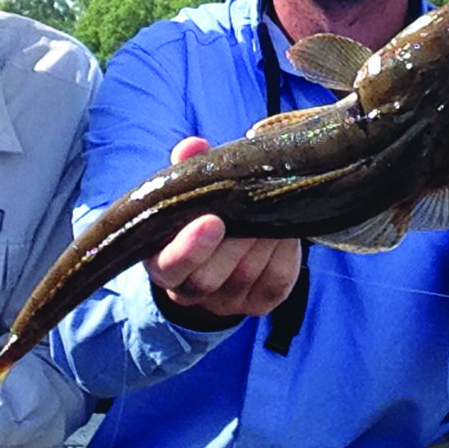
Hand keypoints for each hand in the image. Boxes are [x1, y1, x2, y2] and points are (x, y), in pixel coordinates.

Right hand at [144, 137, 302, 319]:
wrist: (220, 254)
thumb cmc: (198, 215)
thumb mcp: (187, 192)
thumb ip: (187, 168)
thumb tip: (193, 146)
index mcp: (162, 263)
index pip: (170, 266)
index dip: (190, 248)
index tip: (212, 220)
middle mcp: (191, 291)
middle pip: (209, 277)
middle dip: (234, 242)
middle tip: (251, 205)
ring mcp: (228, 301)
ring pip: (245, 276)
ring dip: (261, 239)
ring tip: (270, 207)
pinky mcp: (261, 301)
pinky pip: (276, 280)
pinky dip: (284, 251)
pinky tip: (285, 228)